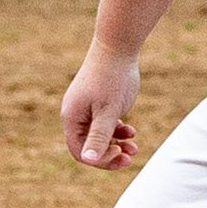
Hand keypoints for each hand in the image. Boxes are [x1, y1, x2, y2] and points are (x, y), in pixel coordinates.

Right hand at [60, 42, 140, 169]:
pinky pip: (104, 124)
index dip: (99, 159)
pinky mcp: (98, 102)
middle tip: (130, 156)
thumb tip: (88, 159)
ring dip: (116, 144)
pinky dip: (117, 130)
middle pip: (89, 146)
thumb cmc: (112, 79)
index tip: (120, 156)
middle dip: (110, 153)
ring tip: (134, 146)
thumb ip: (99, 136)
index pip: (80, 151)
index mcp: (72, 118)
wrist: (116, 48)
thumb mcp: (108, 111)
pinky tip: (131, 131)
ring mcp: (86, 108)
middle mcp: (75, 114)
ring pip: (99, 135)